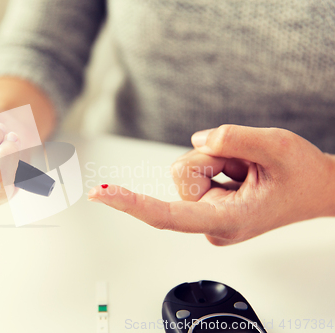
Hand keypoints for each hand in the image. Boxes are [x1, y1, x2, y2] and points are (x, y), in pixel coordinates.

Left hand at [87, 125, 334, 244]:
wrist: (318, 189)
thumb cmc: (302, 175)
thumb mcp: (278, 146)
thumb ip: (235, 139)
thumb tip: (198, 140)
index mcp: (227, 221)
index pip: (168, 216)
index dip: (132, 203)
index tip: (100, 195)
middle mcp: (211, 224)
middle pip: (182, 174)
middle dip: (212, 158)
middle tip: (248, 165)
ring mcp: (207, 214)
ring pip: (186, 169)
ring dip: (217, 159)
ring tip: (247, 170)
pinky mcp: (206, 202)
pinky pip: (195, 168)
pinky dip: (217, 162)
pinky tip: (239, 172)